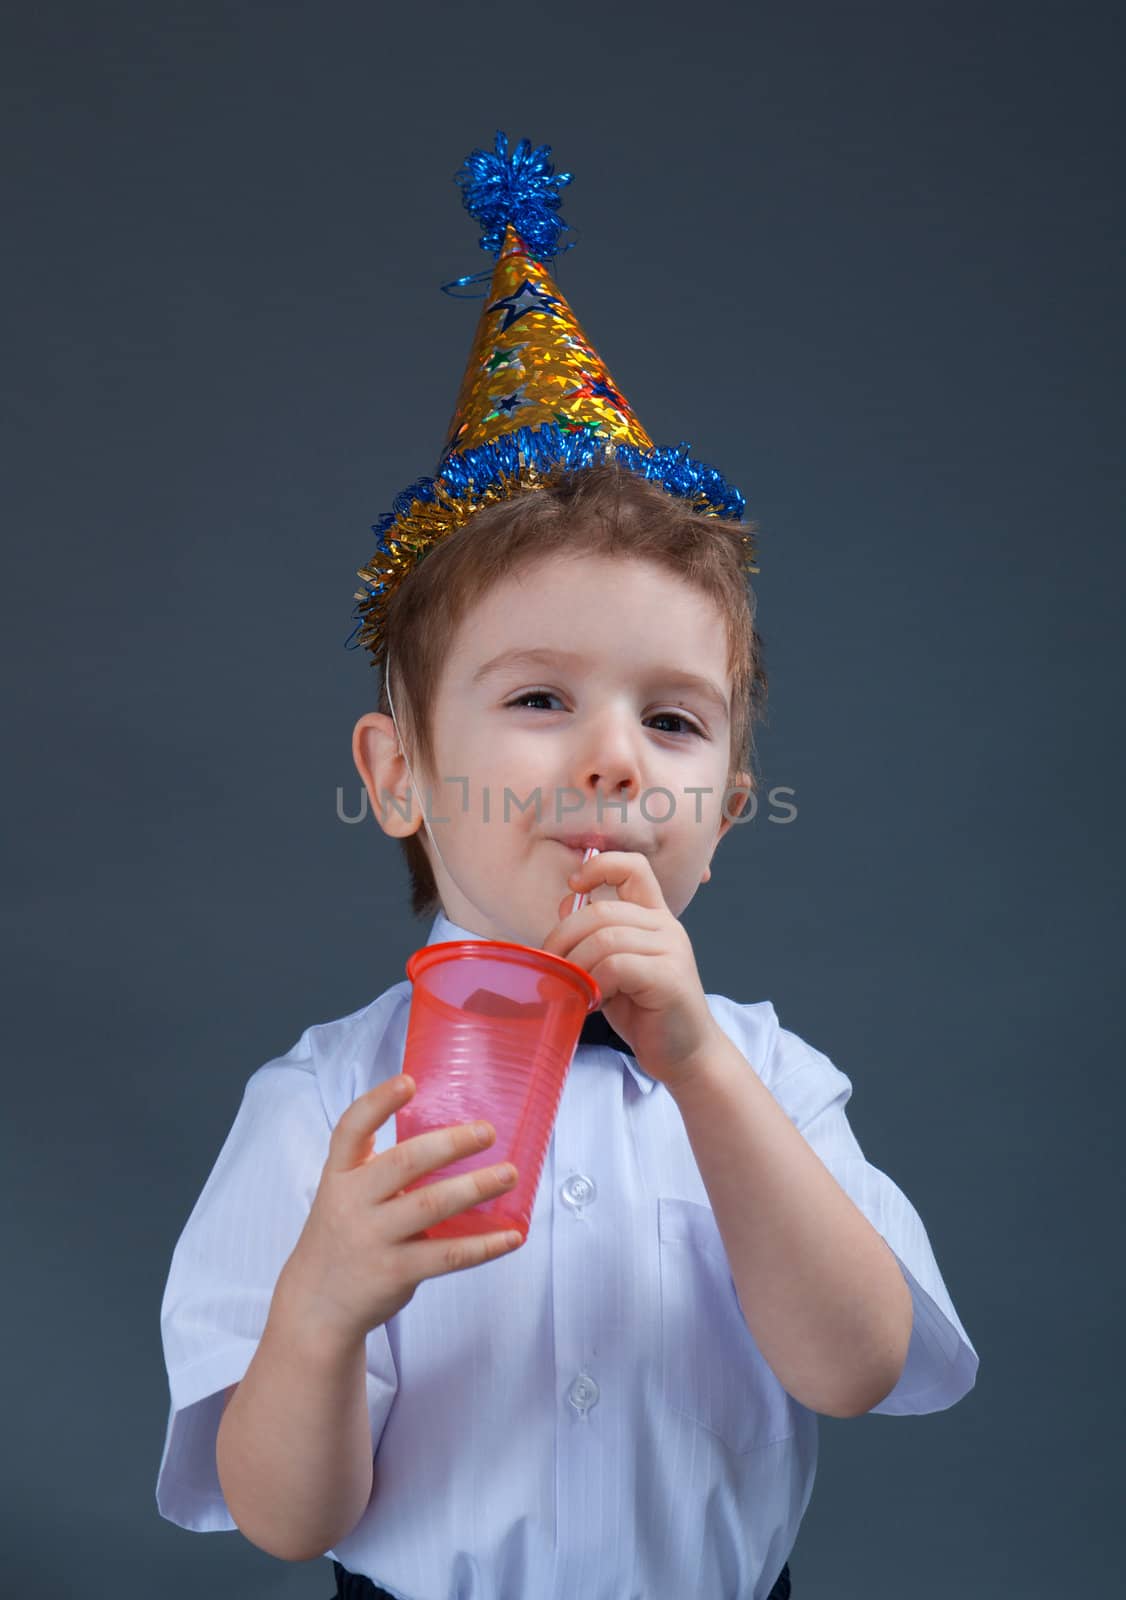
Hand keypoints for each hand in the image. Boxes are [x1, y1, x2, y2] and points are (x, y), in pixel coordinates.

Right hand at [276, 1077, 522, 1345]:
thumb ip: (381, 1168)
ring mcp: (373, 1238)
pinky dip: (484, 1245)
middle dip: (450, 1144)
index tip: (408, 1082)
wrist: (316, 1304)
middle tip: (487, 1132)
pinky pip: (447, 1255)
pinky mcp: (395, 1272)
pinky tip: (511, 1236)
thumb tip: (452, 1140)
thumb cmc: (343, 1235)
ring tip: (509, 1174)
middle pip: (404, 1163)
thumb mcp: (345, 1194)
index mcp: (341, 1174)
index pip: (352, 1129)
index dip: (378, 1102)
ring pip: (431, 1206)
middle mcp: (352, 1202)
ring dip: (476, 1187)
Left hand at [541, 850, 723, 1092]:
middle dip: (564, 938)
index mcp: (653, 918)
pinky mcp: (669, 976)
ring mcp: (671, 949)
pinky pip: (616, 965)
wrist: (685, 1055)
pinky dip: (595, 982)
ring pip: (604, 938)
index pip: (633, 867)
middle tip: (552, 967)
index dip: (599, 866)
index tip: (575, 886)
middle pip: (601, 911)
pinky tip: (595, 1002)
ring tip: (573, 989)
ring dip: (577, 966)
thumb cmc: (645, 1013)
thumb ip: (594, 937)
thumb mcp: (612, 968)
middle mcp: (666, 927)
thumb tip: (566, 904)